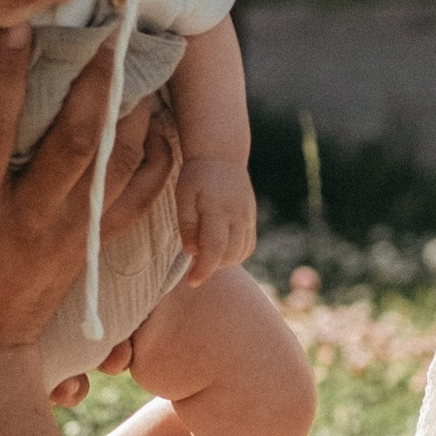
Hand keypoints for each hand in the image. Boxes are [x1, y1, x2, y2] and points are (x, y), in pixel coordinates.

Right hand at [0, 32, 161, 383]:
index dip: (6, 76)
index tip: (19, 27)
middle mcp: (25, 222)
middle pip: (72, 144)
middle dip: (91, 83)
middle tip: (106, 29)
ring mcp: (65, 238)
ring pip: (114, 168)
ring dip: (129, 113)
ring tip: (139, 59)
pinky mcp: (89, 250)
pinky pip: (136, 201)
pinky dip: (153, 161)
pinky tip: (159, 120)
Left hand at [174, 155, 256, 284]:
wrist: (221, 153)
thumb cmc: (196, 174)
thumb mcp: (183, 196)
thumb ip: (187, 225)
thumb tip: (192, 253)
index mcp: (218, 209)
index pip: (214, 249)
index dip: (203, 270)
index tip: (192, 282)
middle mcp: (238, 215)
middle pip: (229, 255)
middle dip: (211, 266)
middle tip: (193, 263)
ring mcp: (248, 216)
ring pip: (241, 253)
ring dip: (223, 261)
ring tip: (205, 253)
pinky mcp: (252, 217)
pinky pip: (248, 245)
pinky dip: (235, 254)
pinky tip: (219, 248)